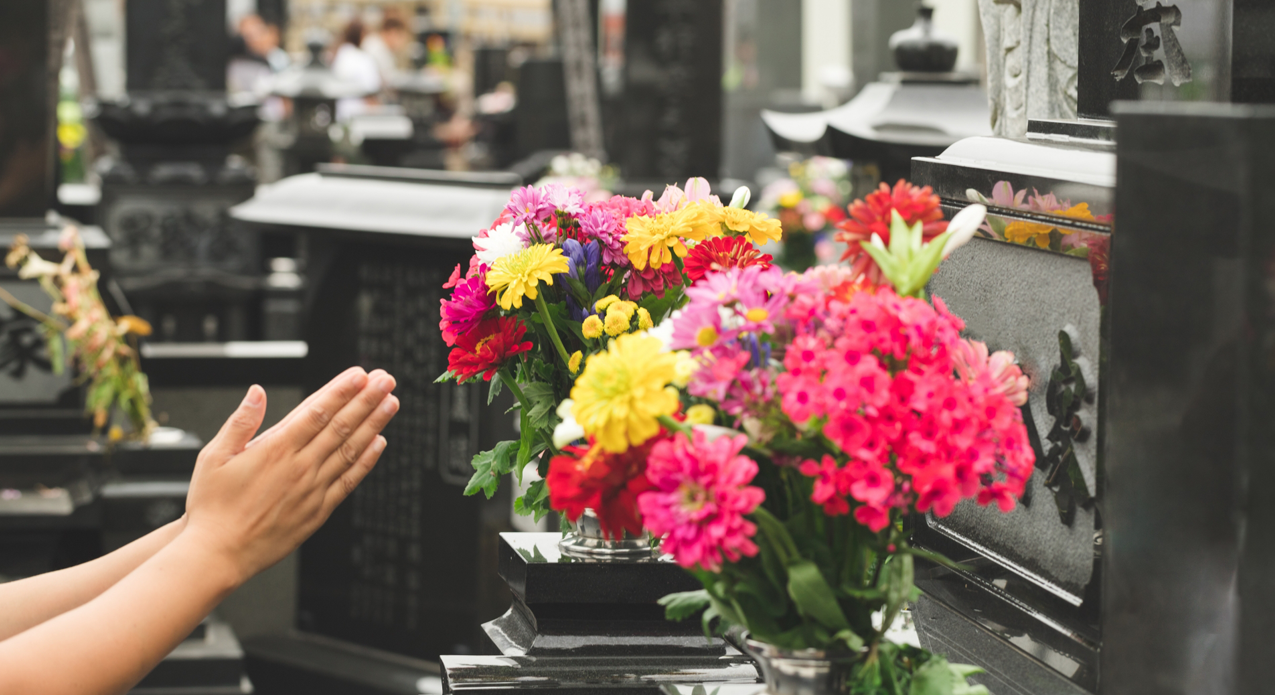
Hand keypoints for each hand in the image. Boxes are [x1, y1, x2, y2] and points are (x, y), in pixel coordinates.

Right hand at [182, 368, 399, 583]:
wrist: (218, 554)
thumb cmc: (212, 507)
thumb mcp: (214, 457)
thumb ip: (240, 422)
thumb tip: (257, 392)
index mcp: (275, 449)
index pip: (317, 411)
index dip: (341, 390)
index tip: (360, 374)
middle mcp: (300, 467)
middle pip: (341, 426)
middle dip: (366, 400)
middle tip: (386, 380)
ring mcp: (313, 489)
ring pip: (351, 449)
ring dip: (374, 424)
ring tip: (390, 403)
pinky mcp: (319, 510)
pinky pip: (349, 480)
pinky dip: (366, 460)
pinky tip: (379, 443)